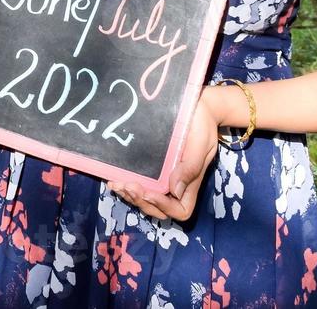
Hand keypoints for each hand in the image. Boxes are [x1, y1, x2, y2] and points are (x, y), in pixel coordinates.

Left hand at [107, 89, 218, 220]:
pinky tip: (114, 178)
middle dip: (142, 202)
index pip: (180, 210)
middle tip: (126, 186)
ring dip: (131, 196)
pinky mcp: (153, 165)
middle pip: (159, 208)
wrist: (199, 107)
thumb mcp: (200, 144)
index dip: (164, 207)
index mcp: (190, 182)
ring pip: (147, 198)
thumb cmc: (202, 124)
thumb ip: (190, 167)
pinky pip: (141, 182)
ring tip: (116, 185)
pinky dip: (127, 185)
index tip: (149, 193)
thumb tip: (174, 190)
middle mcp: (176, 183)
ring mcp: (164, 175)